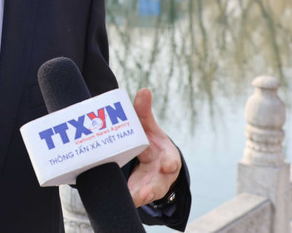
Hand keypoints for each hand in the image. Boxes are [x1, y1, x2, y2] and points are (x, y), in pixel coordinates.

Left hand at [127, 88, 180, 207]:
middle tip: (144, 192)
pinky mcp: (139, 193)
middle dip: (152, 188)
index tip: (168, 164)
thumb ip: (144, 112)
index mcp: (167, 156)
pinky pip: (134, 199)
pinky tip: (120, 200)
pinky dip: (129, 200)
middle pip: (159, 183)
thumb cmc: (151, 143)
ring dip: (139, 197)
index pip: (171, 160)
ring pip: (147, 194)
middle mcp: (161, 175)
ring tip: (131, 199)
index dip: (170, 162)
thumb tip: (144, 90)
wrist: (152, 163)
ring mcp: (150, 186)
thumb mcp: (149, 128)